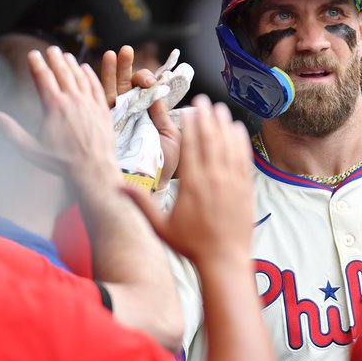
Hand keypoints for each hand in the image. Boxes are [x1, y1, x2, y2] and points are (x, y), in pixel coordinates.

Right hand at [0, 47, 117, 182]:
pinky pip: (97, 87)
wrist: (93, 169)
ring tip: (67, 56)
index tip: (32, 54)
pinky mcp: (103, 110)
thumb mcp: (31, 149)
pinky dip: (91, 75)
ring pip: (80, 77)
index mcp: (54, 106)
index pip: (43, 77)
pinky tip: (87, 69)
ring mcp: (90, 104)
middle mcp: (73, 101)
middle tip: (51, 49)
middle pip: (63, 72)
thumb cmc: (62, 162)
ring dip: (72, 64)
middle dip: (55, 59)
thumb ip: (11, 131)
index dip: (36, 63)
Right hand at [101, 45, 180, 190]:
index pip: (146, 90)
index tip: (148, 82)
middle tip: (125, 51)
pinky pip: (99, 105)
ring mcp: (118, 119)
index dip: (146, 81)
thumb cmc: (164, 164)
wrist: (150, 186)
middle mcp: (133, 114)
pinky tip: (90, 69)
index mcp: (151, 114)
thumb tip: (155, 93)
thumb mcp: (170, 137)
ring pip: (113, 91)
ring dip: (111, 71)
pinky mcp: (105, 126)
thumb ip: (162, 115)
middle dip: (126, 67)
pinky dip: (96, 87)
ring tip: (111, 54)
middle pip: (128, 85)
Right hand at [125, 95, 252, 263]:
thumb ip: (141, 203)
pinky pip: (243, 159)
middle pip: (210, 141)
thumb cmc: (191, 246)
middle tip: (204, 99)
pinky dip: (240, 142)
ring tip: (220, 108)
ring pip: (228, 146)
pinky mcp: (245, 189)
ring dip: (224, 125)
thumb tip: (116, 187)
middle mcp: (214, 180)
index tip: (190, 109)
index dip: (192, 125)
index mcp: (192, 186)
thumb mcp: (160, 227)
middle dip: (207, 117)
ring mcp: (232, 183)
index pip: (191, 147)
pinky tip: (237, 130)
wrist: (224, 261)